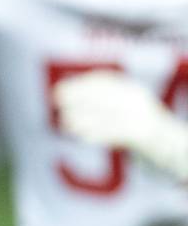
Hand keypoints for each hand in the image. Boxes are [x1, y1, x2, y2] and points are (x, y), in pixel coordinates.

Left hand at [54, 70, 187, 179]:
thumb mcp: (120, 109)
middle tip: (56, 100)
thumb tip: (64, 98)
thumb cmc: (136, 127)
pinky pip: (116, 133)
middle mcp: (137, 100)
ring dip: (83, 117)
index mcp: (132, 91)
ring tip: (64, 121)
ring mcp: (141, 116)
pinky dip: (97, 133)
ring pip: (108, 114)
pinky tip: (81, 136)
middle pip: (104, 95)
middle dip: (78, 96)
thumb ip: (99, 103)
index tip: (59, 88)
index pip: (104, 81)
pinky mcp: (142, 134)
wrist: (168, 144)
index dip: (80, 83)